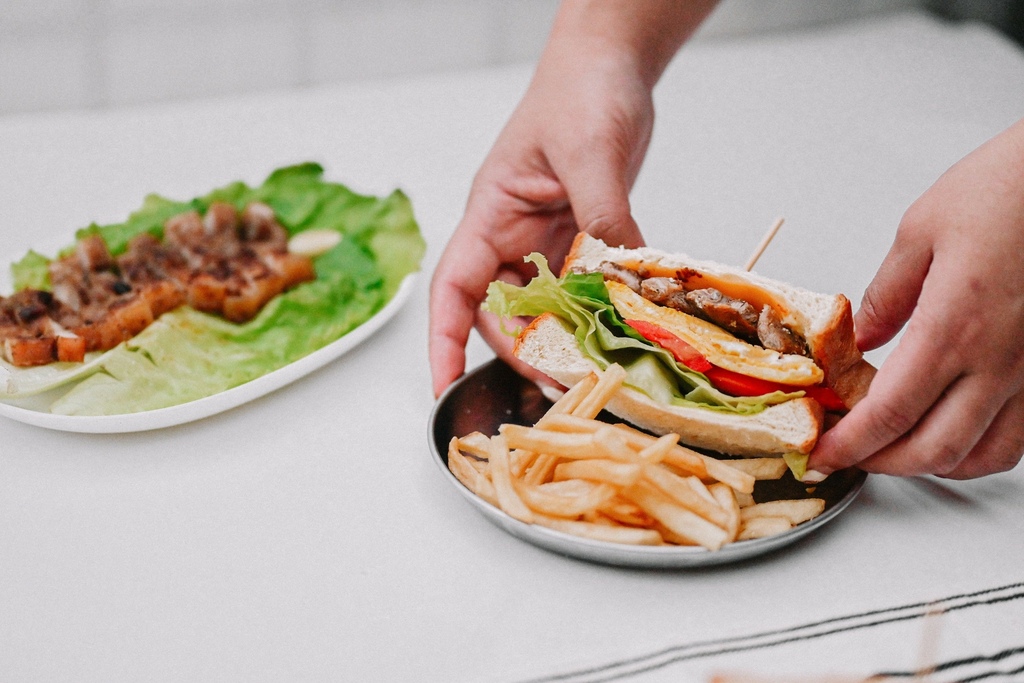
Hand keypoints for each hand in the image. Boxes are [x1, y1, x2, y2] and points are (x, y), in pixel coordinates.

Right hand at [428, 1, 716, 396]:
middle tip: (559, 377)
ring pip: (545, 304)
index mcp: (492, 213)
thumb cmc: (581, 90)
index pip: (453, 285)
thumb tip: (618, 272)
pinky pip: (584, 286)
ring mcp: (548, 238)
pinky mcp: (582, 237)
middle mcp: (513, 234)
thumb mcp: (589, 152)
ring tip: (591, 362)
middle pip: (501, 309)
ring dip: (564, 334)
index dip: (443, 338)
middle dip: (524, 347)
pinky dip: (598, 308)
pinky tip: (620, 322)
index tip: (443, 382)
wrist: (613, 66)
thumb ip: (602, 212)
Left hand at [810, 118, 1023, 478]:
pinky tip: (959, 434)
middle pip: (934, 449)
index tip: (824, 453)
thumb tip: (860, 337)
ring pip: (984, 455)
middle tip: (849, 456)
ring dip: (933, 465)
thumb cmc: (1010, 187)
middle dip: (882, 464)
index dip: (850, 445)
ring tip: (896, 451)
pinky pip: (1022, 436)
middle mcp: (1000, 361)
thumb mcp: (922, 230)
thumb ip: (887, 294)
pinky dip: (982, 451)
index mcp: (953, 327)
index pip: (889, 413)